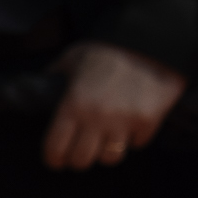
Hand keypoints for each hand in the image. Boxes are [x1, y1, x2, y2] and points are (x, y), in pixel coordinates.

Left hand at [42, 42, 184, 168]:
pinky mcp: (149, 120)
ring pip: (110, 158)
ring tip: (110, 137)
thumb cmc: (109, 48)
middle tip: (85, 146)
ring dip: (109, 149)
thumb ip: (57, 73)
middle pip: (82, 160)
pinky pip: (138, 143)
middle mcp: (96, 117)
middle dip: (81, 155)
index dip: (55, 158)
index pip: (55, 150)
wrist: (153, 37)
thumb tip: (44, 82)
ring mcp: (124, 121)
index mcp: (73, 104)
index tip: (58, 158)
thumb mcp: (74, 56)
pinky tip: (134, 122)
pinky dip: (136, 136)